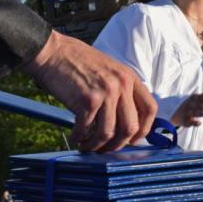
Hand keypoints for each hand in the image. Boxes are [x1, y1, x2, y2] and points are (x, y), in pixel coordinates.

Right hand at [21, 30, 157, 151]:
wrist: (52, 52)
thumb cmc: (77, 62)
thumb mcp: (110, 71)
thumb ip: (120, 91)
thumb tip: (124, 123)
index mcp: (130, 77)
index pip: (150, 109)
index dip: (144, 130)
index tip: (133, 141)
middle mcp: (122, 84)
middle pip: (130, 127)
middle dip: (118, 144)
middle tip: (106, 149)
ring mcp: (105, 92)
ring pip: (108, 133)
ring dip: (96, 145)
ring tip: (87, 146)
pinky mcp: (87, 100)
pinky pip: (87, 129)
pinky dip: (80, 138)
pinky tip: (75, 137)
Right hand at [171, 81, 202, 126]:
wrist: (179, 111)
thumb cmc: (196, 102)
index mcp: (195, 97)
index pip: (200, 97)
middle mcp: (190, 104)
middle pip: (197, 105)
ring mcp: (187, 112)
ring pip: (193, 113)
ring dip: (200, 113)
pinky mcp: (185, 121)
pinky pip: (188, 122)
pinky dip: (193, 123)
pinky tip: (199, 123)